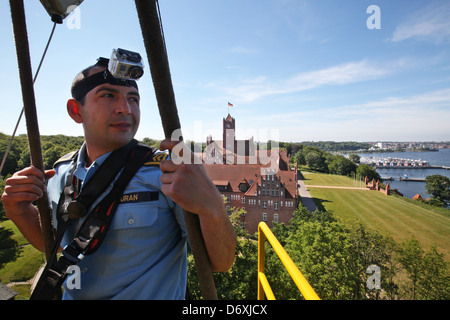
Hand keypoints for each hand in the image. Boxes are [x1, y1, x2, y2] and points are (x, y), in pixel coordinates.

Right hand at [2, 166, 55, 217]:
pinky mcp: (8, 197)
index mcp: (17, 174)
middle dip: (41, 185)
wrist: (18, 208)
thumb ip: (44, 177)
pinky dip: (34, 196)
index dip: (40, 174)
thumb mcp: (36, 185)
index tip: (43, 180)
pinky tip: (36, 198)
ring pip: (30, 187)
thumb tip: (53, 171)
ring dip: (38, 191)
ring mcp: (8, 189)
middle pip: (32, 178)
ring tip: (40, 194)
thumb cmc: (27, 194)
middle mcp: (11, 180)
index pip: (31, 169)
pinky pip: (25, 195)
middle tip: (44, 190)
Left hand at [159, 138, 235, 271]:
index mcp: (191, 159)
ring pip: (162, 177)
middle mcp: (185, 166)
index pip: (175, 145)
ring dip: (168, 182)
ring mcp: (179, 178)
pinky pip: (163, 187)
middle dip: (166, 171)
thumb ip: (185, 158)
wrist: (210, 202)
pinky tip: (180, 193)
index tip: (161, 147)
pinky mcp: (174, 190)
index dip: (165, 143)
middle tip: (177, 178)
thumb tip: (169, 149)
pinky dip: (168, 191)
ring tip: (182, 187)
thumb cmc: (201, 183)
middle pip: (163, 164)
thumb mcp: (197, 167)